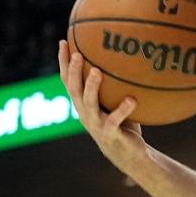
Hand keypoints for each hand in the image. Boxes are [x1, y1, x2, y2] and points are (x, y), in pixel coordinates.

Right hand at [59, 41, 146, 175]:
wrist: (129, 155)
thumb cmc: (124, 125)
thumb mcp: (116, 102)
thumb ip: (116, 84)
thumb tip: (127, 55)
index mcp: (83, 104)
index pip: (68, 81)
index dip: (63, 63)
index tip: (63, 41)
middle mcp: (85, 113)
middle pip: (74, 89)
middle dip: (73, 71)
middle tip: (76, 54)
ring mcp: (96, 125)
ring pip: (89, 104)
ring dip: (91, 87)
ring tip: (96, 71)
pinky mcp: (111, 135)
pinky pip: (115, 120)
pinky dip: (123, 110)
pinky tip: (132, 100)